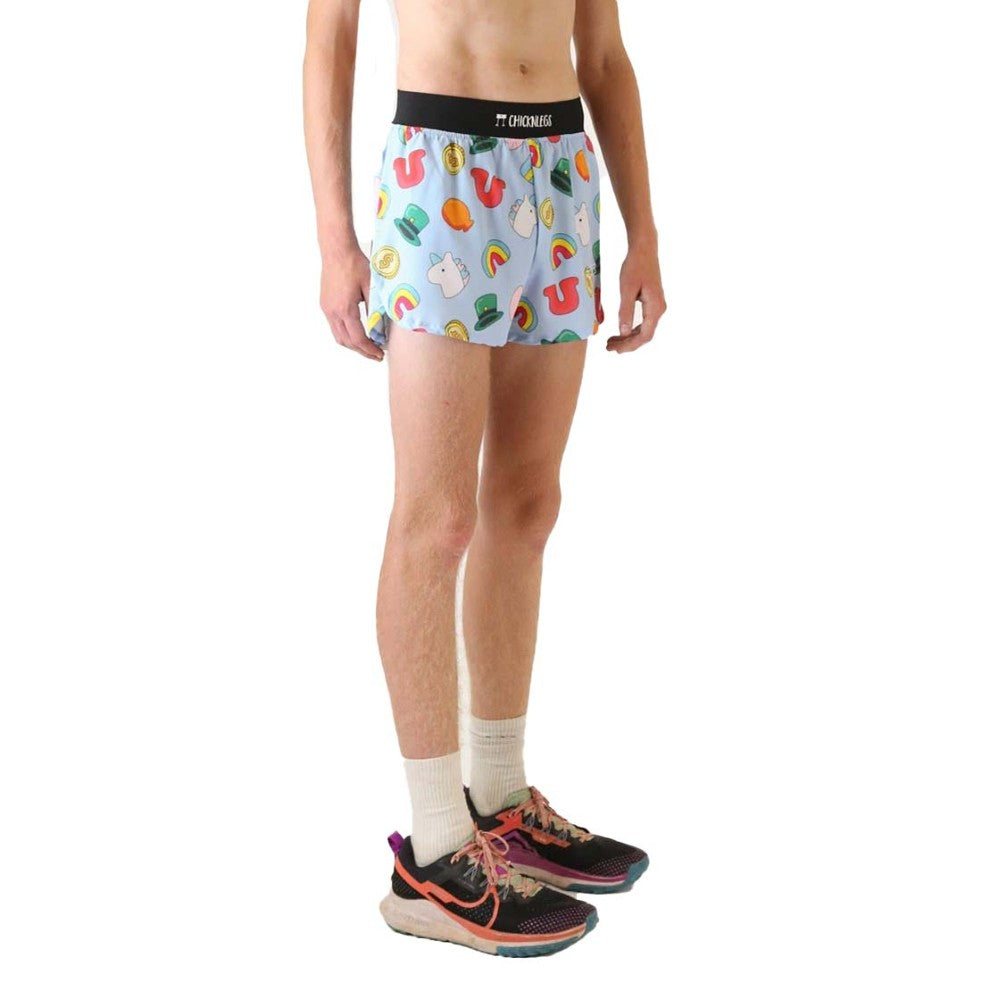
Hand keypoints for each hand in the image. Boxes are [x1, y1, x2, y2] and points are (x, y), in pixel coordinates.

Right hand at [320, 243, 383, 361]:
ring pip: (338, 336)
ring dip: (352, 344)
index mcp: (345, 309)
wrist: (337, 249)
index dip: (370, 350)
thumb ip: (375, 309)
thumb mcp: (371, 287)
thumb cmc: (355, 264)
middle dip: (361, 351)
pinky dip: (345, 334)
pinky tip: (356, 332)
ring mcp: (326, 308)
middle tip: (376, 354)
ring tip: (367, 346)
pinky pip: (334, 326)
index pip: (358, 339)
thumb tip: (381, 328)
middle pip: (346, 342)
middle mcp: (332, 311)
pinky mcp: (325, 303)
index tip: (380, 354)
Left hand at [607, 239, 666, 353]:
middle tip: (608, 347)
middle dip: (626, 344)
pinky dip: (631, 329)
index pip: (644, 335)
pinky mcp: (652, 303)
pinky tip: (620, 331)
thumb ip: (626, 311)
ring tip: (611, 342)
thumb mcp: (627, 288)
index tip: (614, 349)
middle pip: (644, 335)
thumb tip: (624, 333)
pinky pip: (643, 322)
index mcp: (655, 307)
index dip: (629, 345)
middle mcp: (659, 309)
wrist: (644, 249)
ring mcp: (657, 307)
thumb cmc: (635, 266)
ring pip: (643, 330)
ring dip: (628, 338)